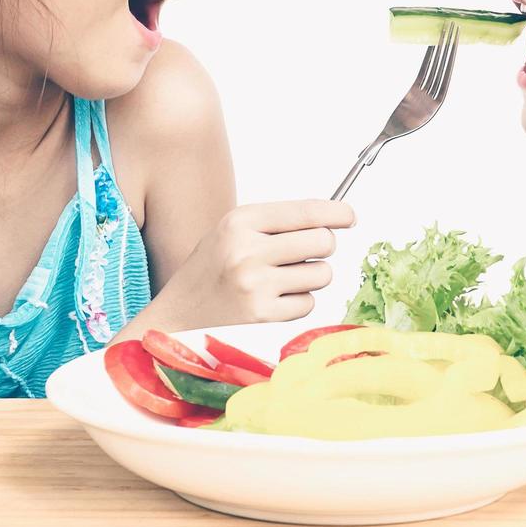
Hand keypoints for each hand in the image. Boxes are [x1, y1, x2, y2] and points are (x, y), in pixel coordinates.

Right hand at [148, 199, 355, 330]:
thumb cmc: (210, 269)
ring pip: (321, 273)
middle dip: (322, 247)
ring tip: (283, 279)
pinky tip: (274, 300)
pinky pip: (309, 303)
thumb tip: (330, 220)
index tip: (349, 216)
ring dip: (311, 277)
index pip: (305, 211)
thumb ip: (275, 223)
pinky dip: (299, 302)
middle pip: (322, 241)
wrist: (176, 315)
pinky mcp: (262, 315)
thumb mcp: (231, 231)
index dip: (336, 212)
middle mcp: (247, 250)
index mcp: (240, 221)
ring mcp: (255, 285)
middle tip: (307, 253)